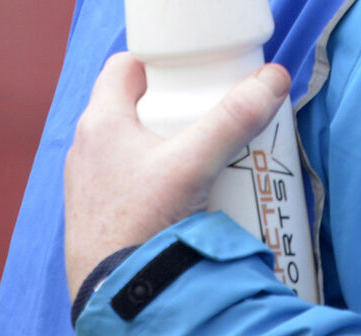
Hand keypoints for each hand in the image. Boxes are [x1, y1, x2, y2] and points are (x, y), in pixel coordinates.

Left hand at [64, 51, 291, 297]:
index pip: (125, 66)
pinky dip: (151, 176)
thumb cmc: (143, 223)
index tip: (191, 69)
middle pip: (132, 105)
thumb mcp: (194, 164)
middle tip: (207, 113)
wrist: (116, 299)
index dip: (158, 61)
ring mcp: (87, 184)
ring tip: (199, 155)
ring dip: (160, 143)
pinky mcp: (95, 215)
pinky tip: (180, 193)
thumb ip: (235, 119)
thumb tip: (274, 77)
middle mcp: (86, 147)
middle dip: (170, 105)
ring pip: (128, 144)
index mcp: (100, 121)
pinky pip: (124, 178)